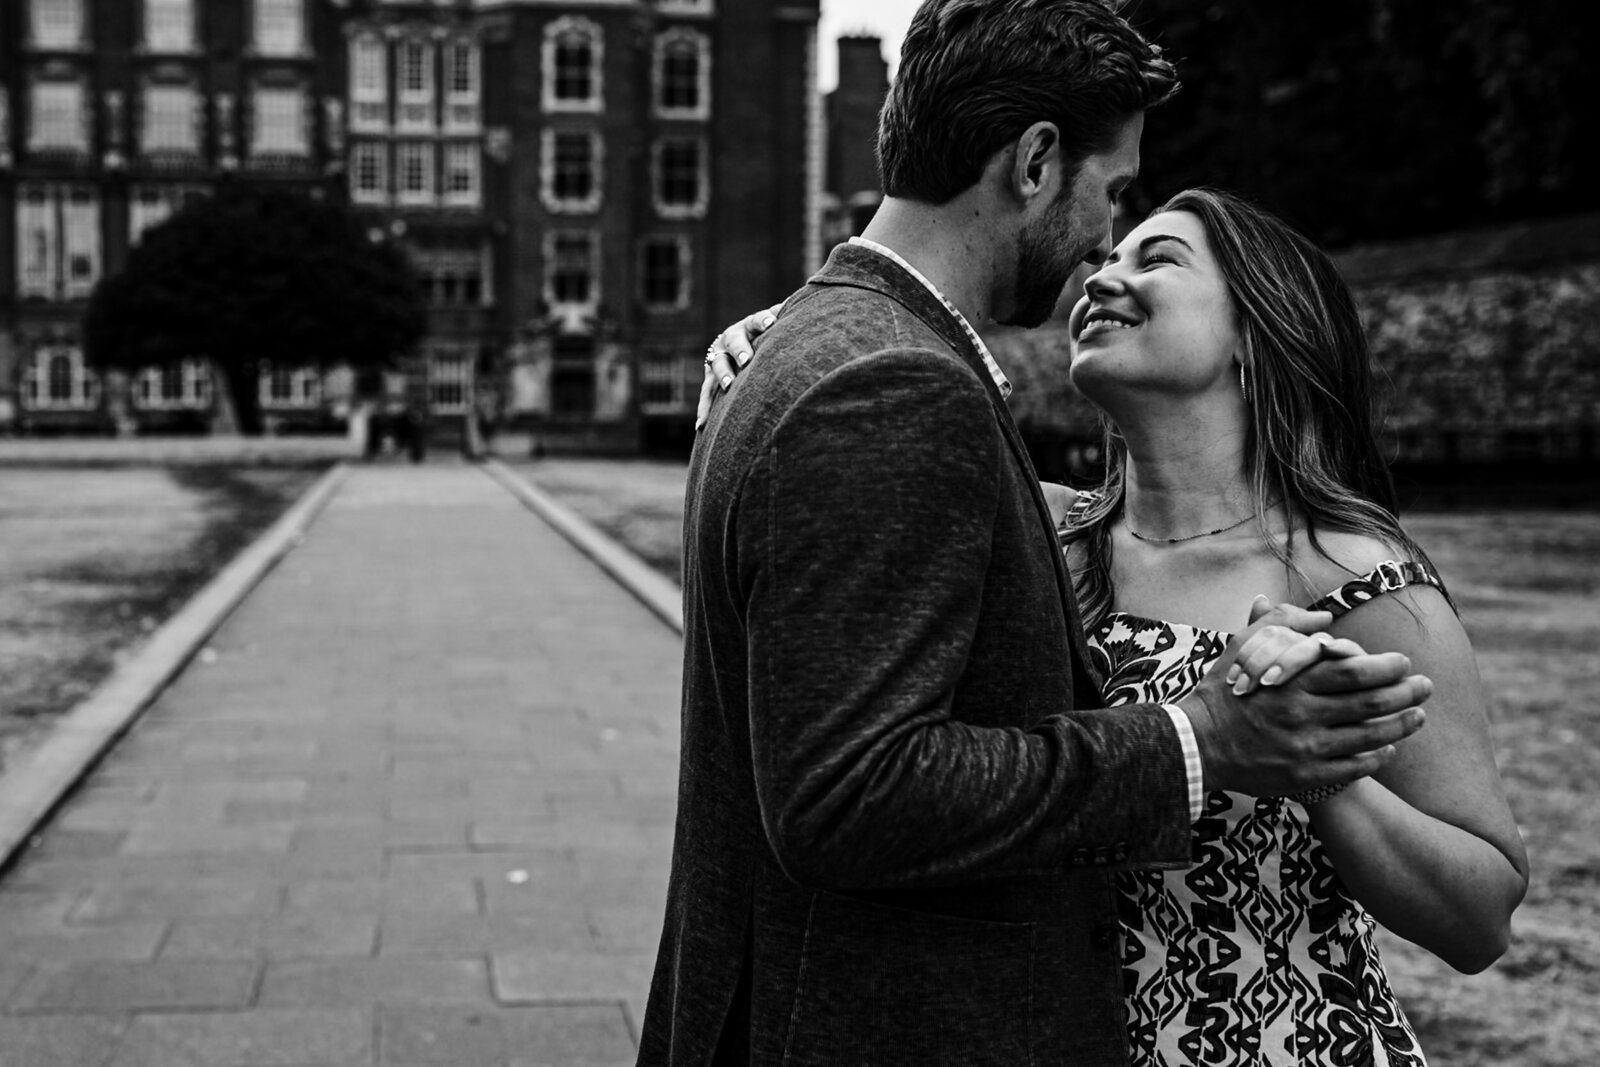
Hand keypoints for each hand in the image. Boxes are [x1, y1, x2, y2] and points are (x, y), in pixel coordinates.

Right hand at [695, 303, 781, 429]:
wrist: (740, 345)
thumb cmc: (768, 336)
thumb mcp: (776, 324)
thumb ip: (789, 317)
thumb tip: (814, 300)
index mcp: (749, 326)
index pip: (756, 321)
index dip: (763, 321)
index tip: (772, 323)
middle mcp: (730, 339)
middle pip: (733, 342)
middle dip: (740, 351)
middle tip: (747, 361)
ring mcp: (718, 357)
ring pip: (717, 365)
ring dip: (723, 375)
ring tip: (729, 386)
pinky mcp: (711, 377)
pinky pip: (707, 392)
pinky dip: (704, 408)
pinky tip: (702, 424)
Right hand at [1180, 598, 1431, 796]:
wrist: (1195, 743)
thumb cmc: (1224, 690)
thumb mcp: (1244, 646)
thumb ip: (1283, 624)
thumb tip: (1324, 619)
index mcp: (1291, 680)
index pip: (1352, 670)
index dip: (1386, 667)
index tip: (1404, 663)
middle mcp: (1301, 713)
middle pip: (1369, 703)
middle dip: (1405, 694)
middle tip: (1426, 687)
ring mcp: (1303, 747)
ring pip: (1367, 737)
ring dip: (1400, 726)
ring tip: (1419, 716)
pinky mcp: (1301, 775)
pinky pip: (1351, 768)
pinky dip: (1376, 758)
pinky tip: (1389, 749)